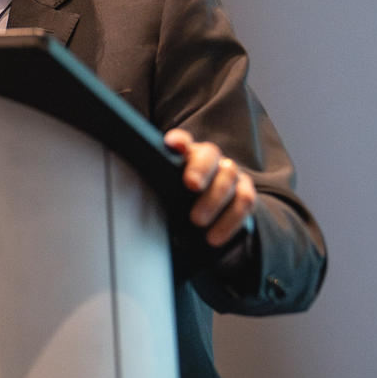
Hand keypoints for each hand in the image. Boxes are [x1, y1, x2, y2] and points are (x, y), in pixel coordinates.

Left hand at [164, 128, 255, 247]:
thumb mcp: (166, 193)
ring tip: (197, 221)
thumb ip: (158, 186)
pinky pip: (244, 202)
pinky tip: (213, 237)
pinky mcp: (244, 192)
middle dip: (201, 168)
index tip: (172, 144)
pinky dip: (229, 221)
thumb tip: (132, 194)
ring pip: (229, 177)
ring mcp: (230, 174)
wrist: (205, 218)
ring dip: (214, 199)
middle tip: (191, 185)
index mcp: (187, 154)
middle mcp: (211, 159)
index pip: (183, 140)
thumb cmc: (178, 202)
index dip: (179, 140)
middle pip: (210, 154)